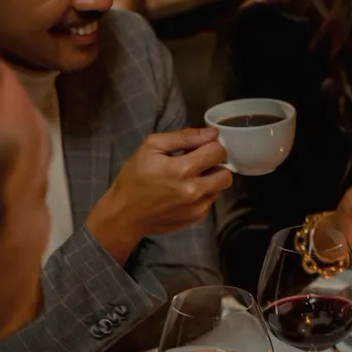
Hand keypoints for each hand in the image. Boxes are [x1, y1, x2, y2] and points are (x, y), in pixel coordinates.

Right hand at [86, 128, 231, 261]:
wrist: (126, 213)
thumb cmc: (135, 177)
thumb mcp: (151, 147)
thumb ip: (184, 137)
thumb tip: (212, 133)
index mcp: (182, 170)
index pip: (218, 152)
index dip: (211, 146)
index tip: (200, 147)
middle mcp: (194, 191)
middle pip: (226, 173)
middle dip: (215, 165)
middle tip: (197, 163)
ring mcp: (197, 207)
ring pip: (220, 187)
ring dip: (210, 179)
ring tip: (188, 177)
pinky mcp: (197, 217)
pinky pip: (210, 200)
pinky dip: (202, 193)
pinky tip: (184, 191)